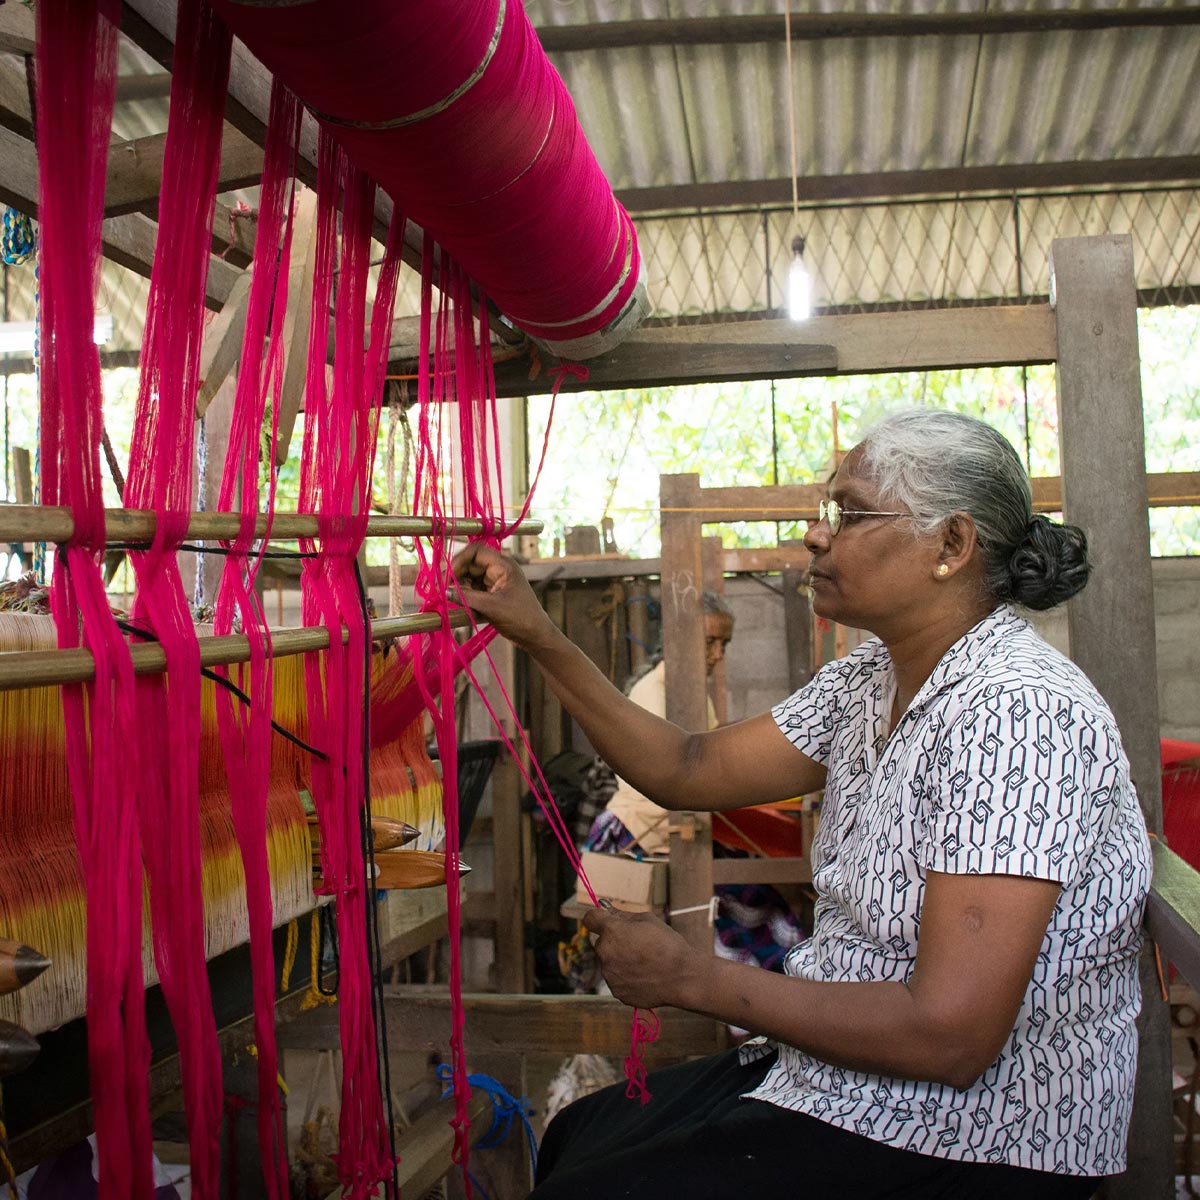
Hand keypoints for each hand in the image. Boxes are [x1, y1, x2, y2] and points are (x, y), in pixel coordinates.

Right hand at [450, 542, 556, 650]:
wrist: (535, 635)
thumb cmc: (521, 618)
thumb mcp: (492, 607)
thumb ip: (467, 598)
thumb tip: (445, 591)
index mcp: (503, 565)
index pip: (476, 551)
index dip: (459, 560)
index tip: (447, 575)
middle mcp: (498, 569)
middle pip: (470, 564)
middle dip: (455, 575)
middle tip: (442, 589)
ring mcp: (494, 581)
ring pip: (469, 577)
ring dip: (458, 586)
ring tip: (449, 598)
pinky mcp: (491, 593)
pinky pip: (472, 588)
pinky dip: (464, 594)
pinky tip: (458, 603)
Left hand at [581, 904, 705, 1010]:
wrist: (682, 977)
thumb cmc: (667, 944)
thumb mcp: (648, 920)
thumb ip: (622, 915)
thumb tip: (606, 909)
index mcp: (612, 931)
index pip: (590, 918)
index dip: (597, 917)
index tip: (604, 919)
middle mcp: (605, 953)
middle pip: (601, 942)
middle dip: (614, 941)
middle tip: (636, 944)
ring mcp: (610, 975)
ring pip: (609, 962)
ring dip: (619, 960)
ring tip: (644, 963)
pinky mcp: (617, 991)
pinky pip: (616, 979)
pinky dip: (626, 977)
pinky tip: (644, 976)